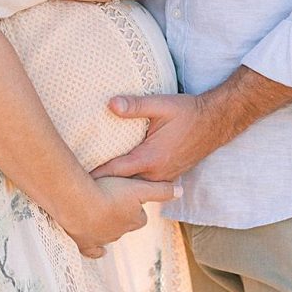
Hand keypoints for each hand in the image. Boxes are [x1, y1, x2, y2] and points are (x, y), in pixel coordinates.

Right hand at [63, 175, 181, 258]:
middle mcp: (121, 232)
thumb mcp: (139, 187)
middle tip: (114, 202)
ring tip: (101, 214)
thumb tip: (181, 191)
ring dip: (108, 226)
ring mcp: (102, 239)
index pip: (140, 217)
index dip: (136, 207)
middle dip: (122, 216)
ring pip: (109, 235)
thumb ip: (161, 190)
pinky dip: (96, 250)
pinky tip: (99, 250)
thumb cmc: (110, 192)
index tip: (130, 198)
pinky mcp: (85, 243)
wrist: (81, 205)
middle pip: (125, 225)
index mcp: (134, 219)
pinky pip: (93, 251)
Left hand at [90, 94, 222, 182]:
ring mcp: (164, 177)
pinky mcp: (168, 176)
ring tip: (93, 184)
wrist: (216, 122)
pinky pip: (145, 184)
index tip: (75, 179)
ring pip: (134, 187)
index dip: (94, 176)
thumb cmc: (188, 112)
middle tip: (77, 185)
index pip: (115, 172)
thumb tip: (110, 104)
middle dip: (102, 185)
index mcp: (150, 158)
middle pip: (122, 185)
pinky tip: (119, 178)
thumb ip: (135, 105)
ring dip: (117, 186)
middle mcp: (156, 174)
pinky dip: (131, 183)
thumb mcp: (161, 105)